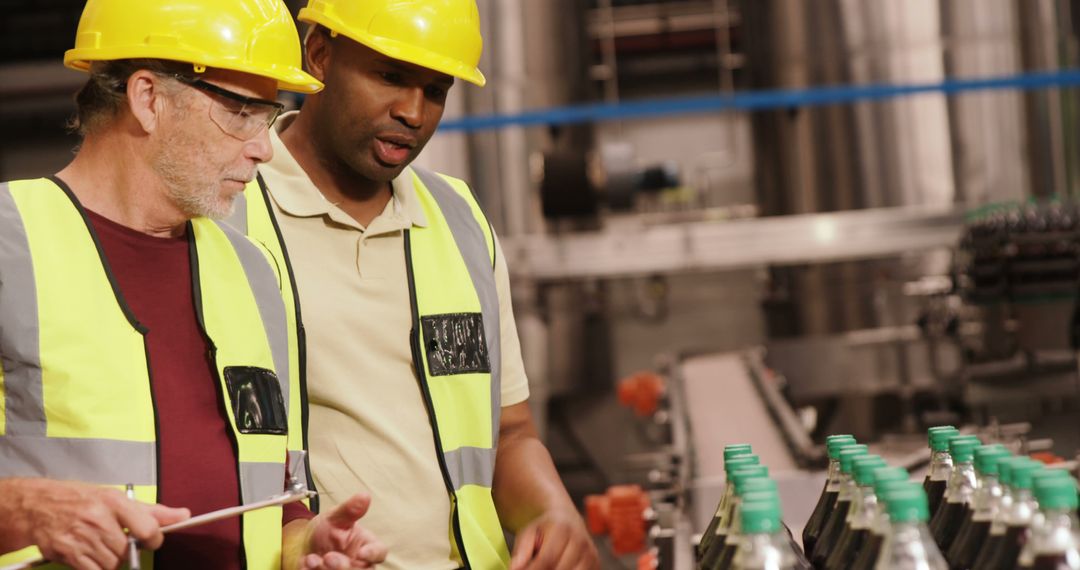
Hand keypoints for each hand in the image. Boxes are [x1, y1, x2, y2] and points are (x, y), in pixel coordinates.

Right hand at [0, 478, 189, 569]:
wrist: (37, 506)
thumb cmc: (80, 500)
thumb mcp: (116, 498)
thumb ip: (152, 511)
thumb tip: (184, 515)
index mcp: (114, 502)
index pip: (147, 528)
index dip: (154, 539)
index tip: (150, 541)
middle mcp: (98, 519)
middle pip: (127, 551)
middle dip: (126, 551)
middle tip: (116, 541)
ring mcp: (81, 537)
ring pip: (112, 564)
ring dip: (110, 561)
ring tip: (100, 546)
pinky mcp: (67, 552)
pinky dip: (95, 568)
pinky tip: (89, 555)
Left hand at [301, 494, 386, 568]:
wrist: (304, 543)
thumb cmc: (327, 530)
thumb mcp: (336, 517)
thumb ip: (350, 510)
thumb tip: (364, 496)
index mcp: (367, 546)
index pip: (379, 552)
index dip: (373, 554)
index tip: (362, 553)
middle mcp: (359, 564)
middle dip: (344, 567)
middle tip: (329, 557)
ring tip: (312, 560)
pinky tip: (306, 564)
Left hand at [510, 509, 598, 569]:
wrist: (567, 522)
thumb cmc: (544, 530)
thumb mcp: (528, 533)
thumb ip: (521, 550)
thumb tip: (514, 568)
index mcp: (563, 529)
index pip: (547, 559)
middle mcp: (581, 541)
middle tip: (531, 569)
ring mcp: (591, 555)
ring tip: (543, 567)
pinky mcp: (596, 565)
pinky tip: (556, 568)